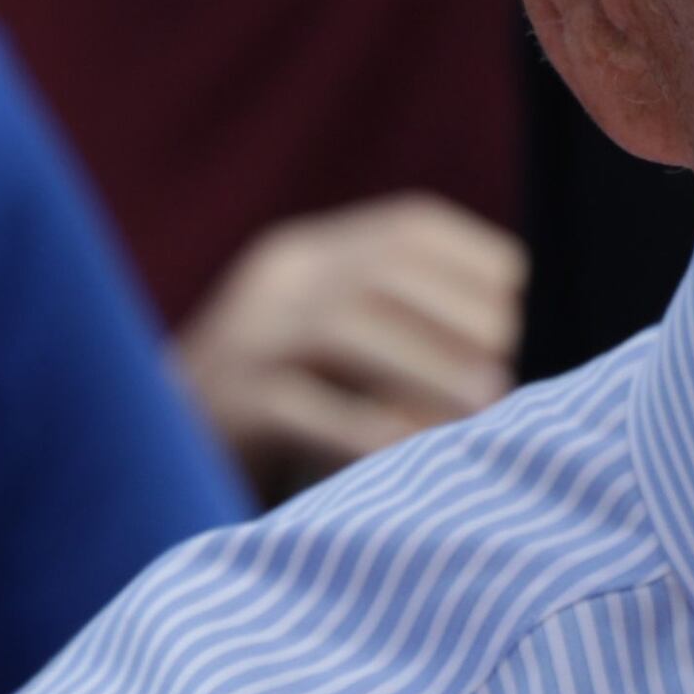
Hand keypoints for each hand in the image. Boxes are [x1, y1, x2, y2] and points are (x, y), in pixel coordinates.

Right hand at [173, 193, 525, 501]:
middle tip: (518, 371)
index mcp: (313, 254)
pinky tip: (416, 456)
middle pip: (382, 272)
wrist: (156, 462)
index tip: (538, 314)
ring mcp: (241, 337)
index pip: (410, 231)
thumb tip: (527, 348)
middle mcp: (275, 279)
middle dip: (462, 317)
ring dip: (427, 366)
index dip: (481, 266)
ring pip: (341, 328)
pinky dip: (365, 429)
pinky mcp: (222, 402)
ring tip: (489, 407)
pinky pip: (298, 407)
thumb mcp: (347, 357)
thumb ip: (413, 335)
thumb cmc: (289, 417)